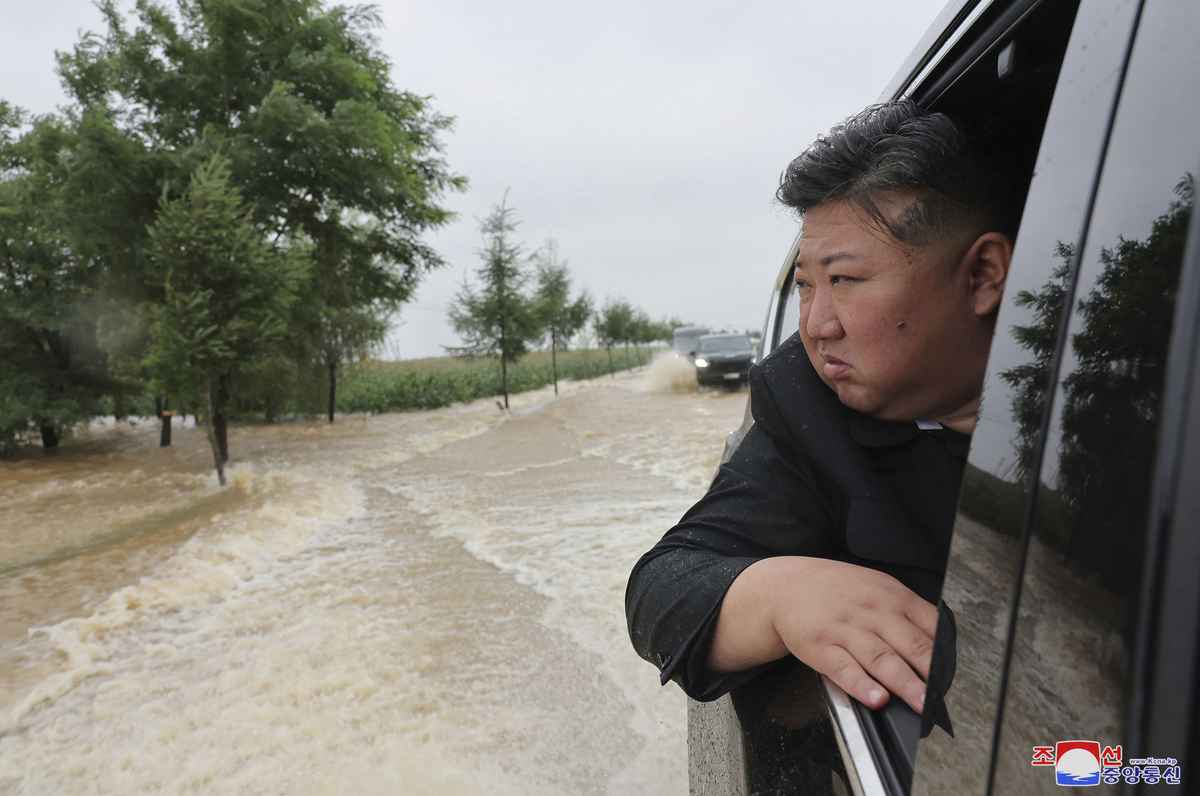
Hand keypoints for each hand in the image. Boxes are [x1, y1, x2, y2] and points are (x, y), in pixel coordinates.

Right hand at [768, 557, 936, 712]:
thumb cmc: (838, 590)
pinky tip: (875, 698)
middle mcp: (871, 612)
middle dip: (931, 673)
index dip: (946, 655)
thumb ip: (910, 613)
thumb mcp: (878, 587)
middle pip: (909, 644)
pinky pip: (844, 669)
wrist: (786, 585)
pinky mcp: (821, 647)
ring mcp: (845, 630)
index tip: (955, 678)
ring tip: (921, 702)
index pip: (929, 626)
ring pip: (881, 659)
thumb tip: (942, 644)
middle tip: (946, 696)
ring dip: (904, 683)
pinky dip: (861, 685)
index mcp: (892, 597)